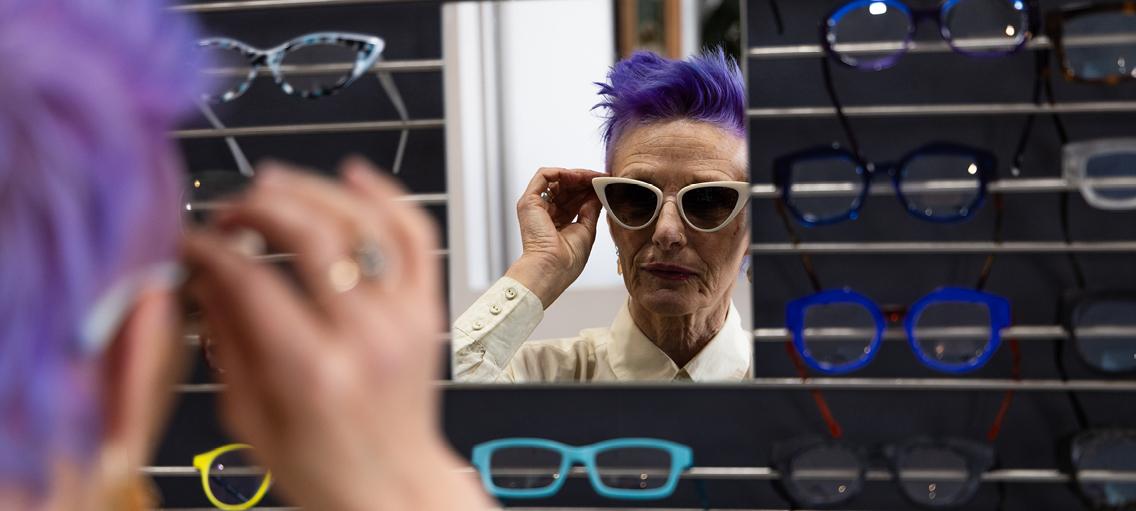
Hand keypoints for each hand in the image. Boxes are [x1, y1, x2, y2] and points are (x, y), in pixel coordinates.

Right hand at [182, 157, 492, 510]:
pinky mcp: (428, 309)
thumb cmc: (324, 464)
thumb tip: (206, 275)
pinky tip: (354, 175)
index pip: (255, 280)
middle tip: (232, 210)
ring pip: (366, 222)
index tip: (193, 239)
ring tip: (276, 183)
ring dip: (315, 189)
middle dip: (260, 206)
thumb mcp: (249, 417)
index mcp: (314, 373)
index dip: (213, 247)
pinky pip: (416, 235)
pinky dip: (387, 195)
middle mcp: (367, 338)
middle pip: (315, 235)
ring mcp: (405, 318)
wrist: (390, 486)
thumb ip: (228, 340)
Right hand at [505, 167, 604, 307]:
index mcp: (558, 220)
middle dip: (584, 179)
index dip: (589, 188)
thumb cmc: (567, 260)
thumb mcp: (586, 228)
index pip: (573, 197)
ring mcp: (536, 205)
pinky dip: (561, 173)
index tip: (605, 183)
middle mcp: (545, 211)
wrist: (552, 269)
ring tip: (591, 177)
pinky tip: (576, 177)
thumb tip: (598, 191)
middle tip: (601, 177)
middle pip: (565, 186)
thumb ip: (591, 207)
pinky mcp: (529, 201)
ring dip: (575, 175)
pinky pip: (543, 176)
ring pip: (556, 179)